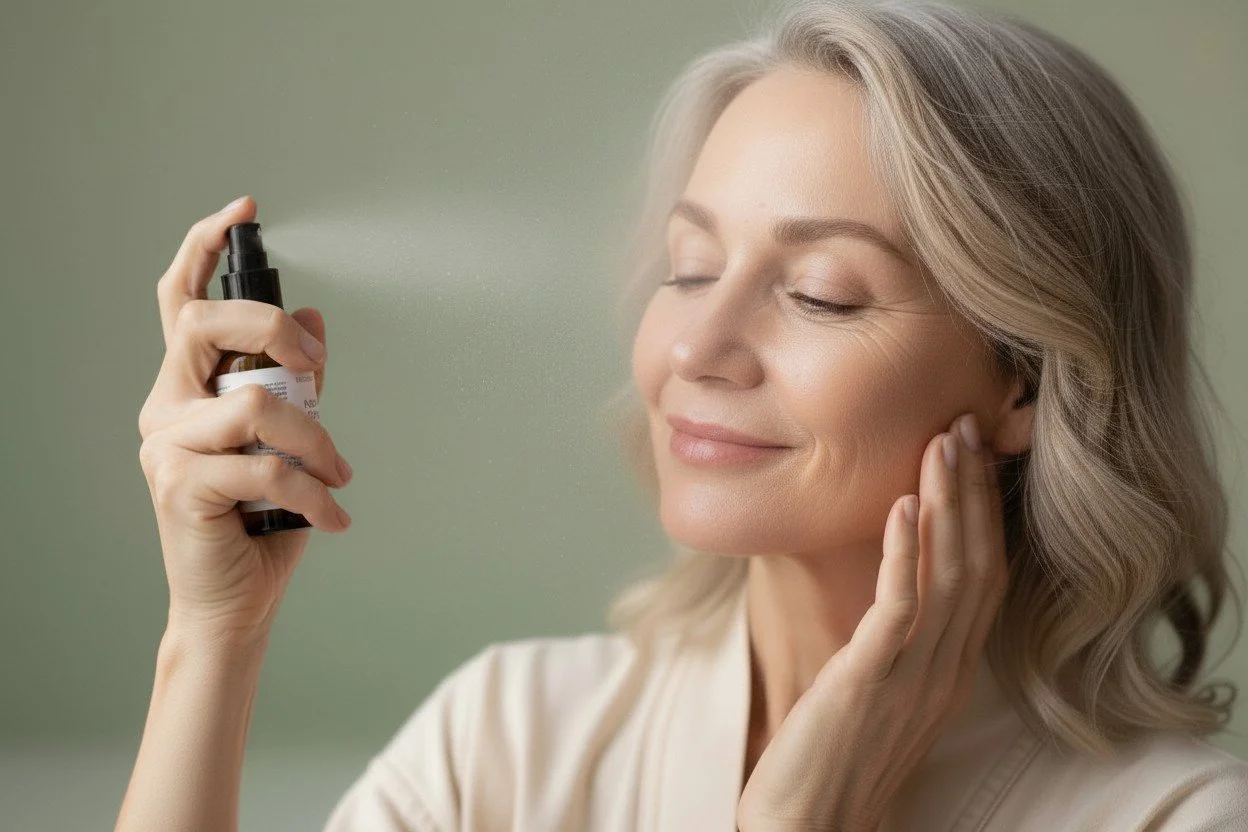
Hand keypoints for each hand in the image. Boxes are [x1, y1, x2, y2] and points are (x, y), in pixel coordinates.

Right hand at [137, 196, 352, 644]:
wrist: (237, 599)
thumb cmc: (263, 520)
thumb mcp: (292, 439)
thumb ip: (296, 381)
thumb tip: (313, 316)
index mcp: (189, 387)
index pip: (181, 300)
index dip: (204, 248)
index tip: (245, 209)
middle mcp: (166, 407)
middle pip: (202, 324)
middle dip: (271, 331)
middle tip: (315, 370)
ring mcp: (165, 446)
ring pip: (252, 403)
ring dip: (314, 438)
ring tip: (337, 475)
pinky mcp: (179, 487)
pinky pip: (264, 467)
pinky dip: (312, 490)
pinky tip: (332, 516)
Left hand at [735, 412, 1007, 831]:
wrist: (809, 824)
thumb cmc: (832, 755)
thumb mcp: (876, 689)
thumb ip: (892, 642)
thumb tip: (886, 586)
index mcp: (951, 670)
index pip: (984, 576)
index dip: (983, 511)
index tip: (973, 451)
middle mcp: (945, 670)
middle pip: (976, 563)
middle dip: (971, 490)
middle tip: (963, 423)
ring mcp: (913, 676)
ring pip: (947, 574)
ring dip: (946, 502)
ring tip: (939, 442)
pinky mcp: (869, 681)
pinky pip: (898, 607)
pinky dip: (903, 552)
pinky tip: (900, 504)